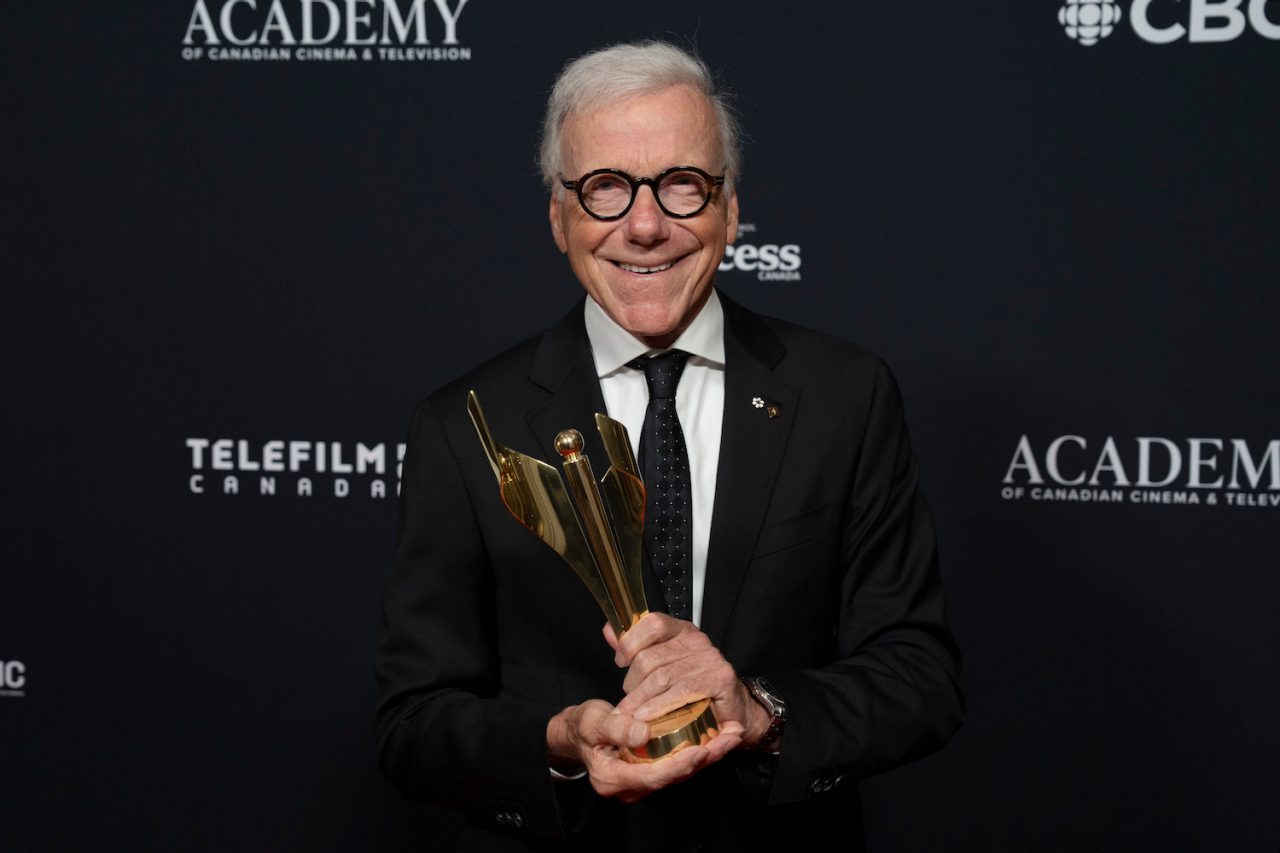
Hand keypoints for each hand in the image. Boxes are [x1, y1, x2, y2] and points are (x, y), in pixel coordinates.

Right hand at [545, 700, 742, 801]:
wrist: (577, 734)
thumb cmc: (582, 728)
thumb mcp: (591, 723)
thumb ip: (613, 728)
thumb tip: (641, 732)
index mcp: (613, 779)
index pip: (652, 777)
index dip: (677, 765)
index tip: (700, 751)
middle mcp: (632, 786)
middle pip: (675, 775)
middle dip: (706, 757)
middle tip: (730, 737)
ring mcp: (645, 779)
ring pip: (682, 769)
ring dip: (710, 752)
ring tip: (732, 732)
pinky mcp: (654, 768)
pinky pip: (680, 761)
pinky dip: (701, 747)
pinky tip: (719, 733)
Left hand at [607, 614, 772, 746]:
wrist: (734, 711)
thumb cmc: (695, 689)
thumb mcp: (665, 663)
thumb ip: (636, 647)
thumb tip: (609, 631)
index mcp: (682, 631)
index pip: (652, 623)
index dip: (630, 642)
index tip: (621, 661)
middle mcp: (697, 641)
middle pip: (650, 657)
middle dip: (631, 683)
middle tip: (626, 703)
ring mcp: (710, 659)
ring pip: (661, 677)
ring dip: (639, 700)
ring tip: (630, 715)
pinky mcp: (719, 680)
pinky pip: (680, 692)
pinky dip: (658, 707)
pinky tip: (647, 717)